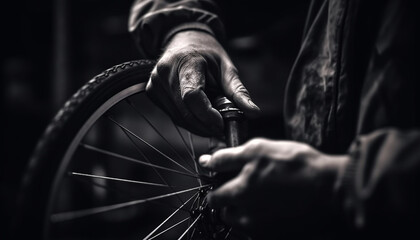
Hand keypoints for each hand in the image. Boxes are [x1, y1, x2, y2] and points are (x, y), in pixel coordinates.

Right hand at [146, 30, 259, 135]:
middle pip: (186, 111)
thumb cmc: (207, 54)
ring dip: (199, 126)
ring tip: (214, 120)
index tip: (222, 124)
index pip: (192, 96)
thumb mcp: (226, 67)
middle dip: (207, 125)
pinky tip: (200, 115)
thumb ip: (238, 92)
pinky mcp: (152, 92)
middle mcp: (165, 72)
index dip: (207, 115)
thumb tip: (254, 113)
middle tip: (222, 128)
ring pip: (179, 118)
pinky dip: (189, 121)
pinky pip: (173, 116)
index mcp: (185, 62)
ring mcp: (155, 83)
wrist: (184, 40)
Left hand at [199, 138, 348, 237]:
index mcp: (239, 195)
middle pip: (228, 214)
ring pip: (245, 223)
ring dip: (249, 212)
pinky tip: (280, 207)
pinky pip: (262, 231)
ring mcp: (263, 231)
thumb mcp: (259, 150)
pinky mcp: (278, 238)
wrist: (332, 190)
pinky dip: (266, 220)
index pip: (213, 198)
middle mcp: (247, 218)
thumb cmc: (296, 166)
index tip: (227, 182)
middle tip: (251, 188)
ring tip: (269, 197)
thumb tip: (206, 161)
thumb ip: (228, 157)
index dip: (218, 188)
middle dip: (233, 202)